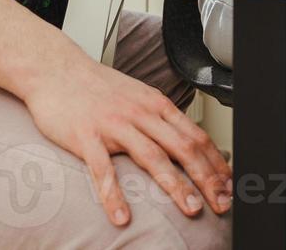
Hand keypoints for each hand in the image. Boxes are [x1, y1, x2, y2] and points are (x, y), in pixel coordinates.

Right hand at [22, 52, 232, 227]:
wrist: (56, 69)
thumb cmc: (96, 87)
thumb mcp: (137, 96)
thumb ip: (159, 118)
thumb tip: (184, 142)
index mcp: (156, 104)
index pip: (195, 136)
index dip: (216, 162)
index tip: (229, 184)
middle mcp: (141, 113)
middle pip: (183, 148)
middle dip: (207, 178)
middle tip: (221, 203)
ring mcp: (114, 125)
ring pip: (153, 157)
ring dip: (176, 186)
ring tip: (191, 209)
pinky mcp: (86, 136)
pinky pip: (103, 170)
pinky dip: (114, 196)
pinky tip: (122, 216)